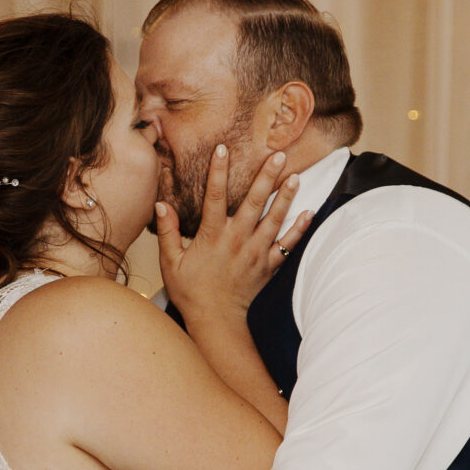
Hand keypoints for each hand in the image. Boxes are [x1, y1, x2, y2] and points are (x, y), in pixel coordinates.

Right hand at [155, 145, 312, 323]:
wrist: (215, 320)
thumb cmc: (191, 291)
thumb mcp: (170, 261)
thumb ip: (166, 231)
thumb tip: (161, 204)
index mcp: (212, 236)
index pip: (214, 196)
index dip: (218, 171)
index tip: (223, 149)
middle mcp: (237, 240)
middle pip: (253, 202)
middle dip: (266, 177)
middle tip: (278, 155)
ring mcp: (255, 253)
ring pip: (274, 219)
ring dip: (285, 197)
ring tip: (296, 176)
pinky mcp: (268, 266)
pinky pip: (287, 245)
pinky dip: (298, 229)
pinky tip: (308, 212)